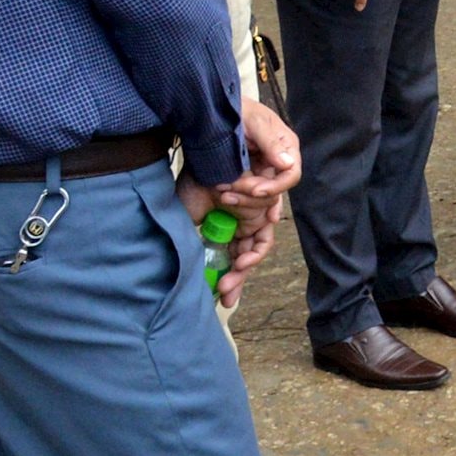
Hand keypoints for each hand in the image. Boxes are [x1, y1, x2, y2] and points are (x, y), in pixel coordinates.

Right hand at [175, 175, 280, 309]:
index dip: (231, 277)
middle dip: (238, 276)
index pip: (234, 255)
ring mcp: (256, 212)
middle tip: (226, 292)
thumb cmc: (193, 187)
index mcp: (228, 226)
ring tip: (233, 274)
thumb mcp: (189, 219)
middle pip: (248, 254)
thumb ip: (195, 242)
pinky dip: (256, 245)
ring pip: (258, 246)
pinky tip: (242, 258)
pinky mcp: (266, 203)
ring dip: (246, 263)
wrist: (203, 161)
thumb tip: (189, 273)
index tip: (221, 295)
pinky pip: (265, 229)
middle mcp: (244, 220)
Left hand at [214, 97, 300, 211]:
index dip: (275, 186)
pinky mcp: (249, 175)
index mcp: (286, 145)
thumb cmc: (238, 109)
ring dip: (243, 198)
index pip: (291, 174)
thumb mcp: (255, 121)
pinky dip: (245, 202)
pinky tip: (240, 211)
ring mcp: (264, 168)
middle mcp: (278, 159)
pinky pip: (252, 194)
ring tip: (221, 193)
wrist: (215, 107)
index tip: (255, 190)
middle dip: (252, 193)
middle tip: (227, 190)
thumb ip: (271, 142)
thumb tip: (288, 163)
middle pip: (275, 189)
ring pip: (261, 195)